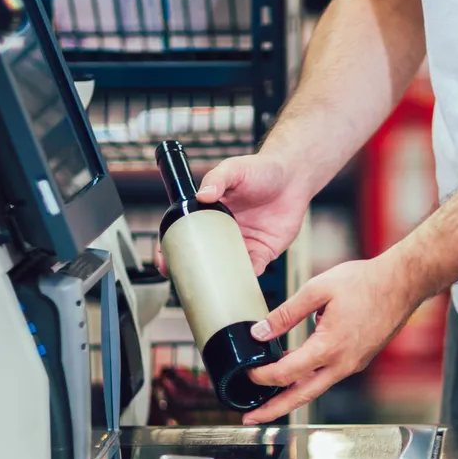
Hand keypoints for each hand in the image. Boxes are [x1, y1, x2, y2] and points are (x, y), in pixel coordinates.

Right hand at [156, 153, 310, 276]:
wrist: (294, 175)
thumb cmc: (262, 169)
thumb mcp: (234, 169)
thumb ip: (217, 179)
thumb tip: (202, 194)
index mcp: (211, 214)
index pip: (186, 233)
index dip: (173, 248)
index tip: (163, 261)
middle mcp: (225, 232)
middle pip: (203, 257)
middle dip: (190, 271)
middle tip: (180, 282)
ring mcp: (244, 244)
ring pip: (226, 268)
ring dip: (217, 280)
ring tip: (208, 290)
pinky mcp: (264, 251)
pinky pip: (252, 270)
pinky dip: (246, 280)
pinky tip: (238, 286)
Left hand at [238, 257, 424, 424]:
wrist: (403, 284)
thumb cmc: (366, 282)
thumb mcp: (318, 289)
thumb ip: (286, 313)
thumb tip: (260, 331)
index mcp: (329, 347)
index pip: (286, 373)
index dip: (261, 376)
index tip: (247, 372)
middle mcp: (342, 363)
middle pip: (300, 397)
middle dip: (273, 410)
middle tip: (250, 418)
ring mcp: (352, 364)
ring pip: (315, 389)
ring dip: (290, 397)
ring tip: (268, 402)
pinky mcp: (358, 360)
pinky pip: (328, 377)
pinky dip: (308, 382)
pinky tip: (296, 375)